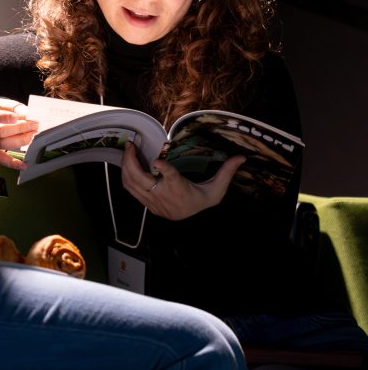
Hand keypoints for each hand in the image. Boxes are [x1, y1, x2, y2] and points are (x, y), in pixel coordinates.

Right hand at [0, 97, 38, 168]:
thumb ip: (12, 107)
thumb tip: (26, 116)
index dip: (3, 117)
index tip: (17, 117)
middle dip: (19, 129)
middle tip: (34, 125)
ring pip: (1, 144)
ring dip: (20, 141)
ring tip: (31, 135)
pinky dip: (12, 163)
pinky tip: (23, 164)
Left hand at [120, 142, 246, 220]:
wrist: (194, 225)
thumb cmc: (203, 201)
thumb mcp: (217, 188)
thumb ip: (226, 172)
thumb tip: (242, 157)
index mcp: (181, 190)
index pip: (172, 179)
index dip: (164, 170)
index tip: (157, 161)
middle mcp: (164, 196)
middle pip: (142, 179)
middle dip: (132, 161)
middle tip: (130, 144)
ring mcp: (153, 201)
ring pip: (131, 183)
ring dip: (126, 165)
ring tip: (128, 150)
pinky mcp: (147, 203)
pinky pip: (130, 188)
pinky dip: (126, 174)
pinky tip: (128, 162)